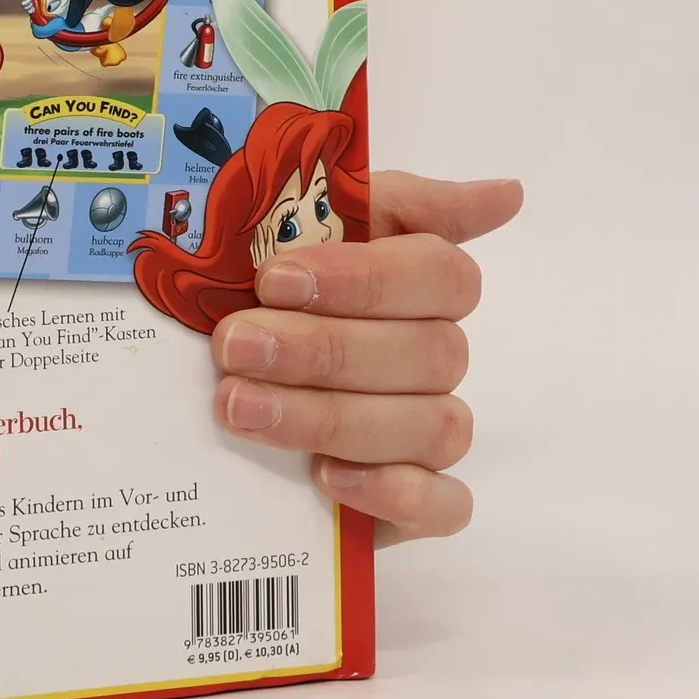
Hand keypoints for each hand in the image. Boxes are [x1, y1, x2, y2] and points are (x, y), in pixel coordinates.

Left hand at [209, 173, 521, 546]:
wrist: (191, 376)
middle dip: (323, 349)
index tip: (274, 279)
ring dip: (329, 416)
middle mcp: (434, 355)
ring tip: (240, 406)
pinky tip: (324, 476)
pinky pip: (446, 506)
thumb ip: (387, 198)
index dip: (364, 279)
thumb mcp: (293, 221)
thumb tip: (508, 193)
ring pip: (434, 426)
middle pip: (432, 354)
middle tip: (235, 347)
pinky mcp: (414, 503)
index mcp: (416, 282)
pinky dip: (392, 492)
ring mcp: (429, 430)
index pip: (441, 274)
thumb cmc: (248, 289)